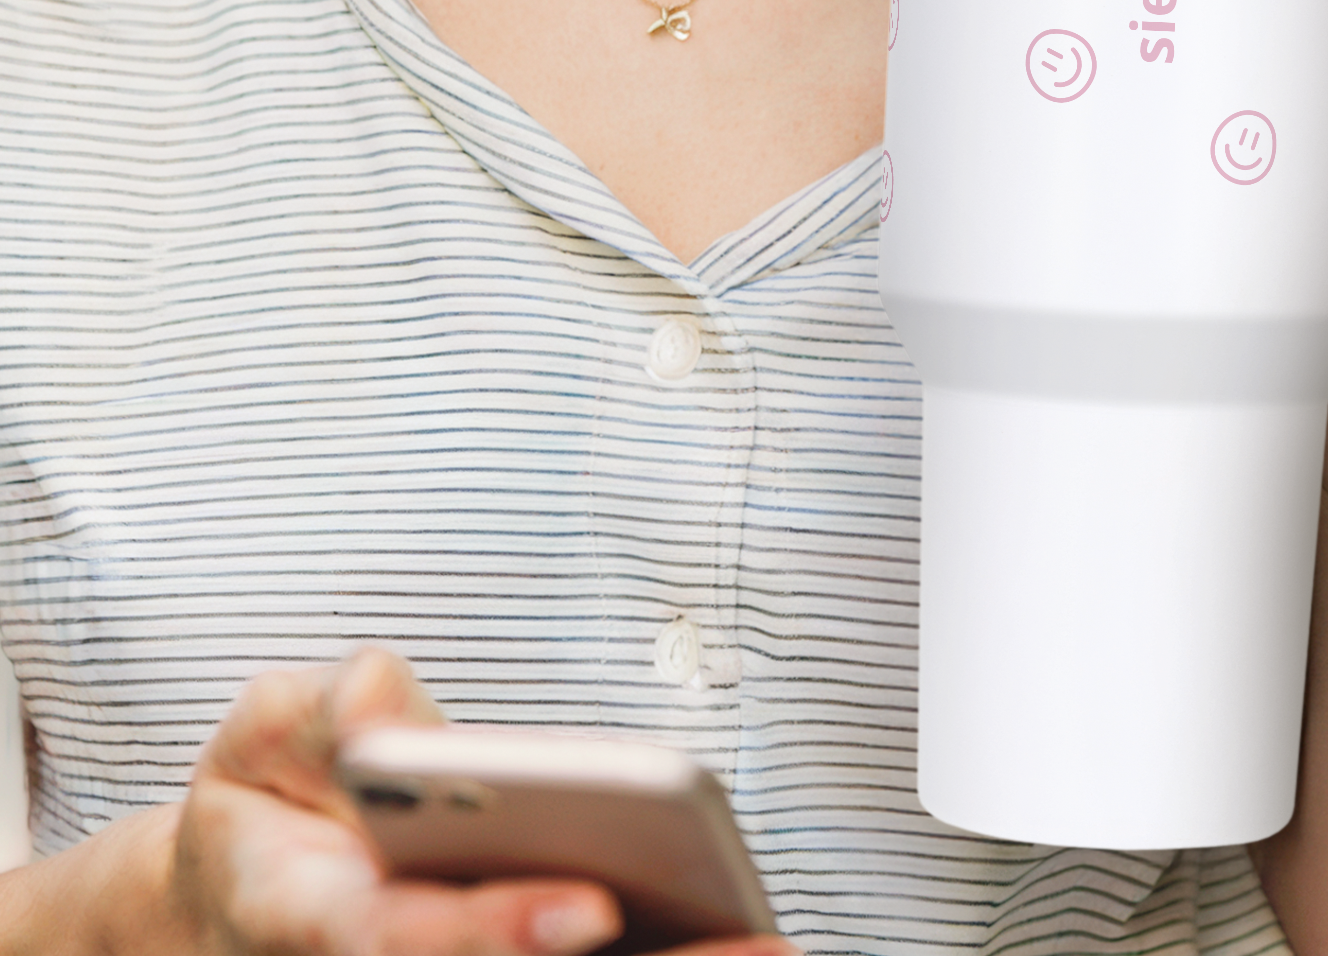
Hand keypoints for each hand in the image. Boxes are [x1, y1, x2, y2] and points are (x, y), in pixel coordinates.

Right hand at [164, 647, 794, 955]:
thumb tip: (380, 709)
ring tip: (770, 943)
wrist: (243, 883)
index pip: (410, 936)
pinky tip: (743, 937)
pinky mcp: (497, 948)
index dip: (502, 927)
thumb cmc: (272, 795)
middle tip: (747, 944)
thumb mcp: (271, 730)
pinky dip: (655, 947)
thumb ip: (329, 711)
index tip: (593, 906)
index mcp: (315, 915)